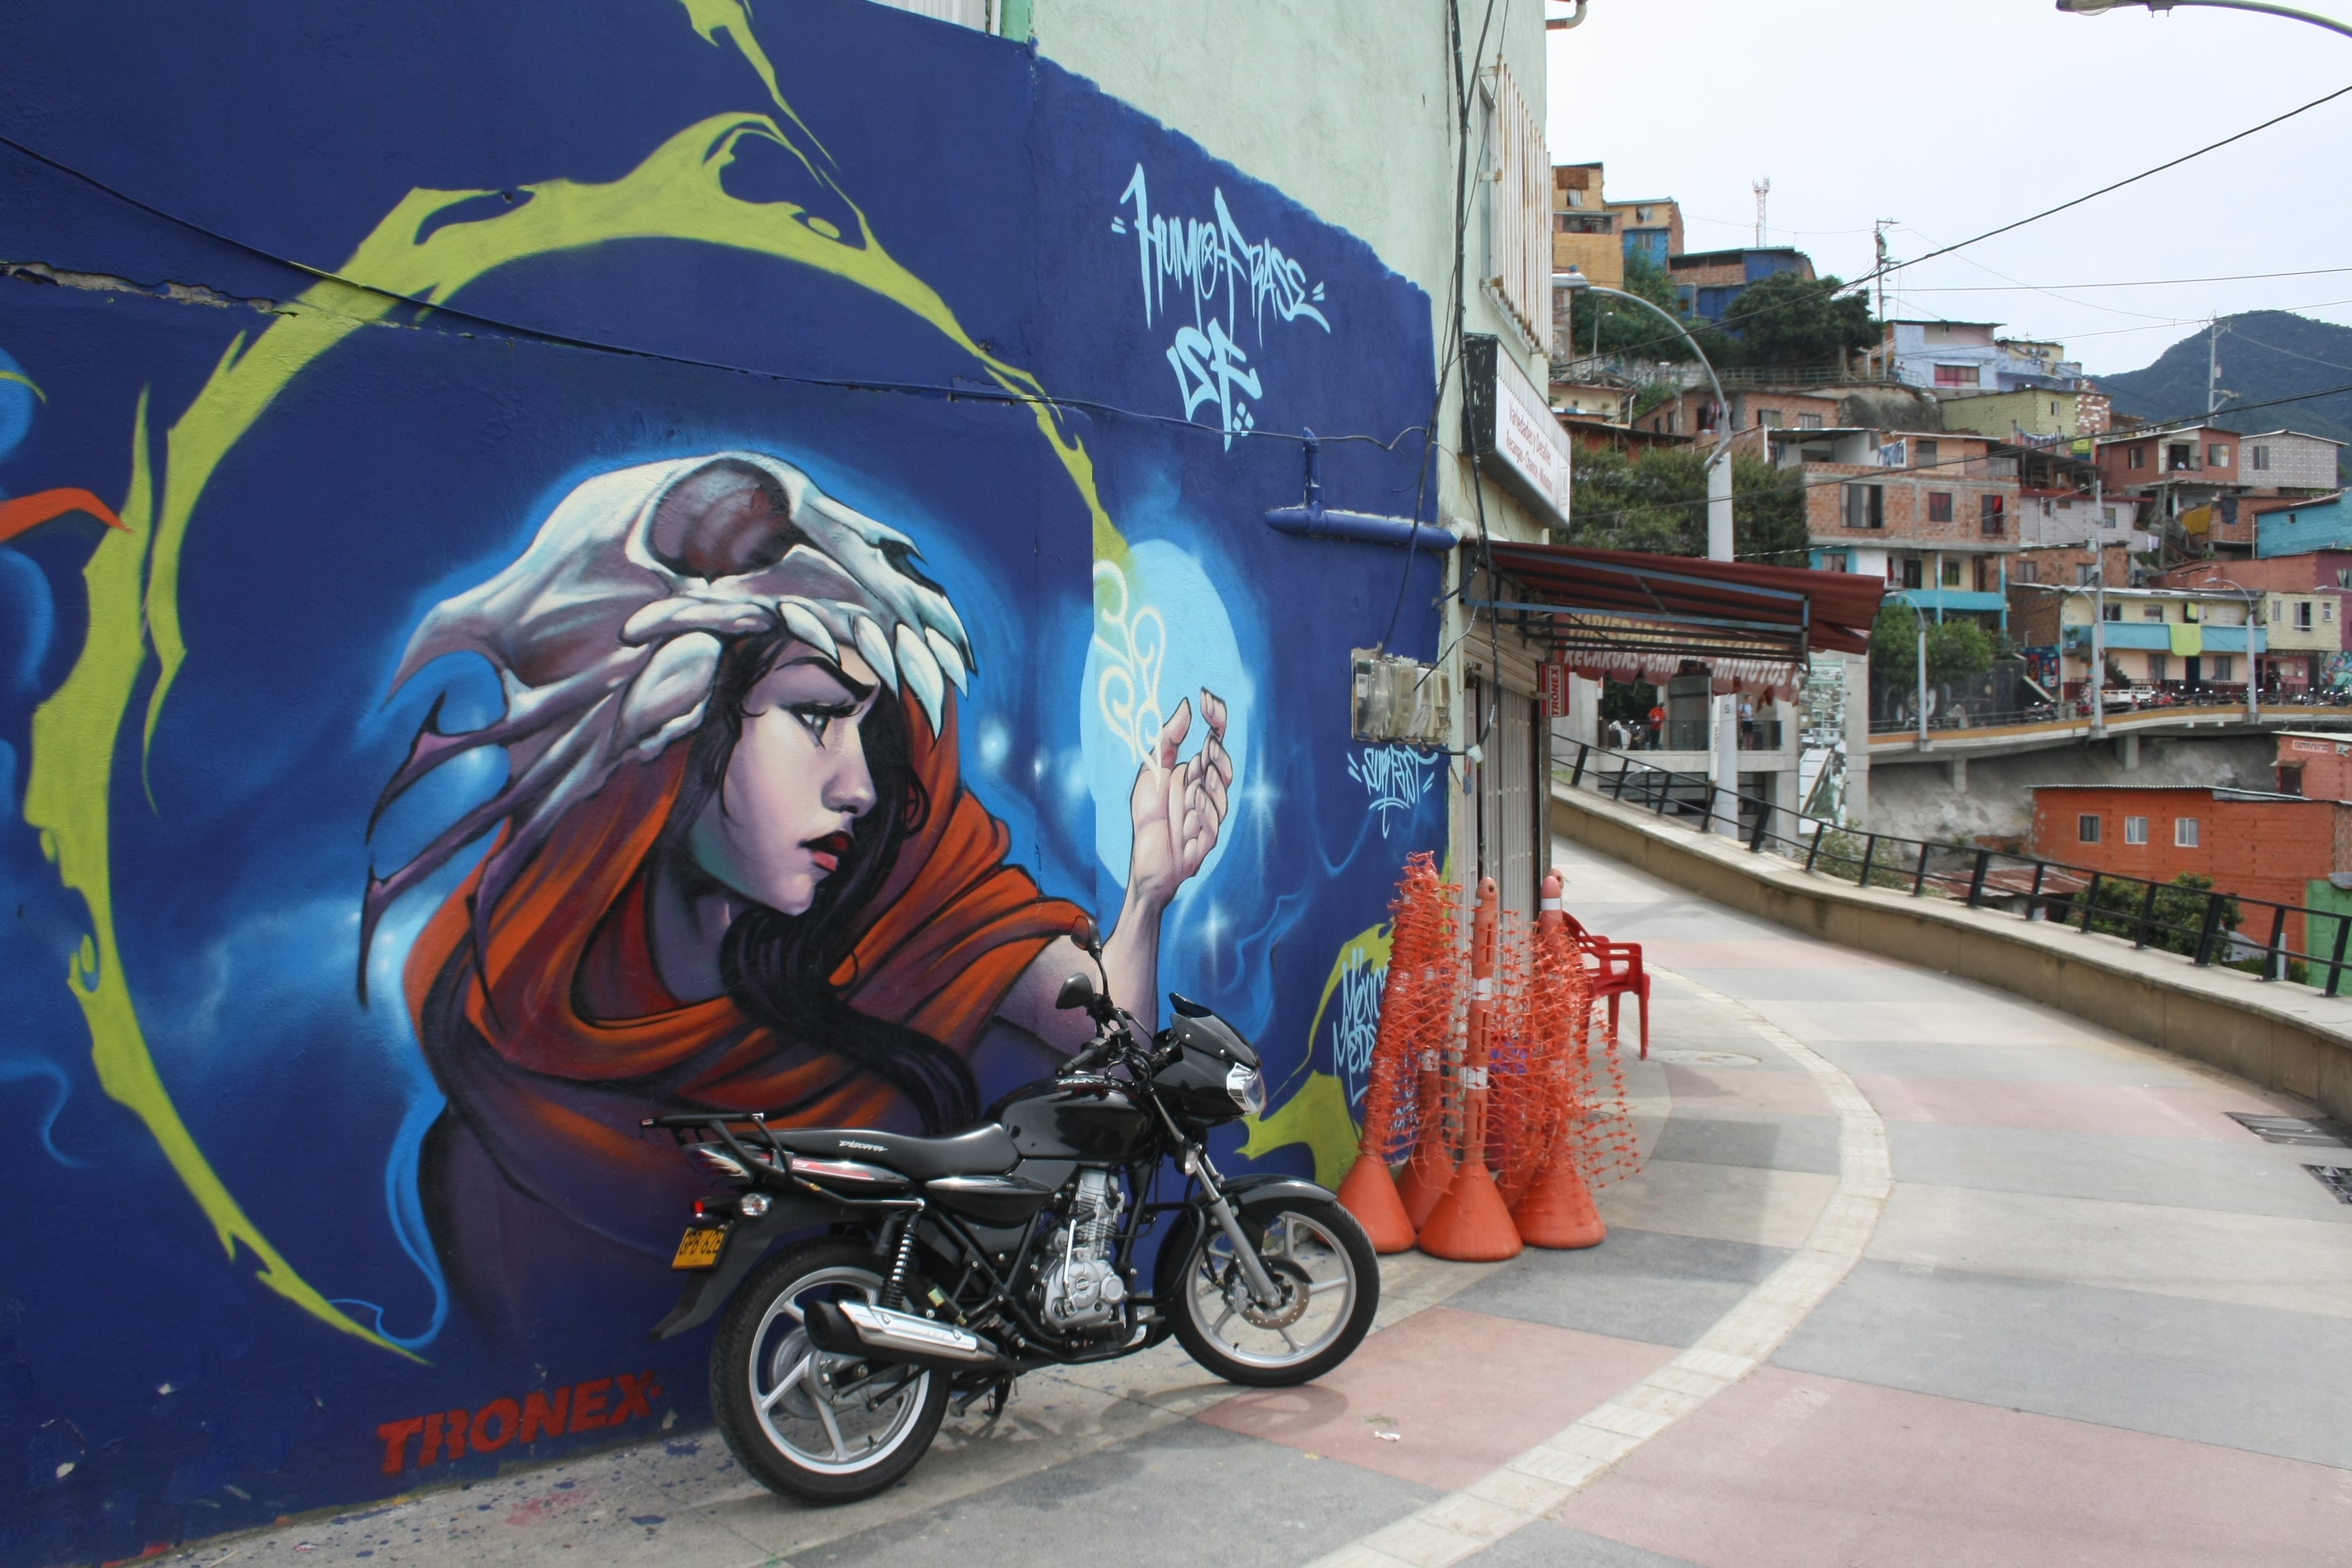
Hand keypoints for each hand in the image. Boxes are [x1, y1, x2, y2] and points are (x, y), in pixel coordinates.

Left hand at [1124, 689, 1231, 910]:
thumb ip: (1167, 742)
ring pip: (1220, 795)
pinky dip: (1205, 812)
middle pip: (1222, 767)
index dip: (1215, 718)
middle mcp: (1205, 791)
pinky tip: (1195, 802)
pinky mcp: (1205, 843)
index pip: (1214, 740)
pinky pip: (1213, 825)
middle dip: (1217, 756)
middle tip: (1208, 744)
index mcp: (1195, 772)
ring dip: (1211, 785)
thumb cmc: (1149, 819)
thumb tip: (1186, 706)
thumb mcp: (1151, 774)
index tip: (1207, 697)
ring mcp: (1208, 817)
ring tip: (1200, 776)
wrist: (1145, 864)